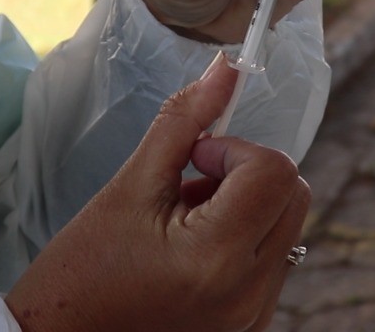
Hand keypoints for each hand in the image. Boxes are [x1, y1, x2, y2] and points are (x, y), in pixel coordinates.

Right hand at [4, 53, 310, 331]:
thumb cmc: (81, 272)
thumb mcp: (128, 188)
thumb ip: (182, 123)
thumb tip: (226, 69)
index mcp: (217, 257)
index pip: (274, 170)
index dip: (233, 149)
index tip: (193, 158)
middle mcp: (249, 292)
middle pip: (293, 193)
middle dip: (247, 171)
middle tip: (190, 182)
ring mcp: (254, 313)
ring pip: (286, 223)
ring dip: (245, 204)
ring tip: (184, 220)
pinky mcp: (250, 322)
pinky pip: (272, 257)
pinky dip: (243, 237)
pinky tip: (193, 248)